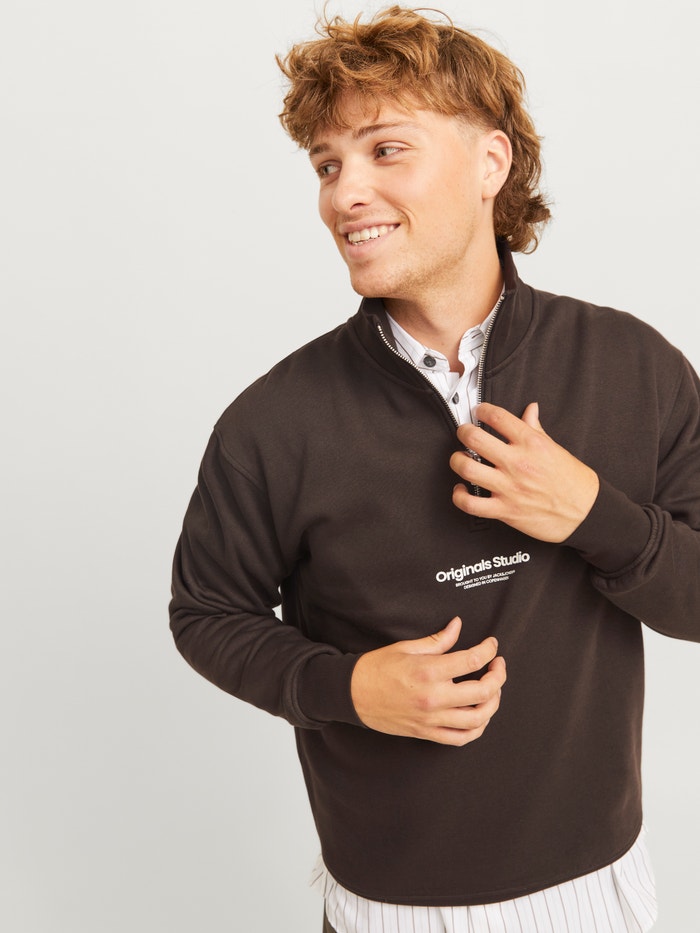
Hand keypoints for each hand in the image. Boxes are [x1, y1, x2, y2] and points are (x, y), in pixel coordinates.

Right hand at [350, 617, 505, 746]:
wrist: (352, 694)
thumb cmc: (377, 667)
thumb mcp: (407, 647)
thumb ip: (438, 640)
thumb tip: (458, 626)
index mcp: (429, 671)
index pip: (473, 660)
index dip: (489, 650)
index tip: (492, 645)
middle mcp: (434, 697)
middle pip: (483, 691)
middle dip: (498, 676)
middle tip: (498, 666)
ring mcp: (432, 719)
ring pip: (478, 718)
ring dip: (493, 703)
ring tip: (493, 690)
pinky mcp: (427, 733)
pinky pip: (461, 737)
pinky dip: (477, 728)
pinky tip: (480, 715)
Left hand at [450, 402, 598, 542]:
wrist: (587, 512)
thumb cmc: (574, 481)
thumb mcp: (555, 448)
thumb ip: (536, 428)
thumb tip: (530, 409)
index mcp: (532, 444)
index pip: (498, 417)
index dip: (483, 410)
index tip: (478, 412)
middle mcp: (518, 463)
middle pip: (474, 438)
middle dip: (463, 432)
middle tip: (464, 433)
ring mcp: (509, 487)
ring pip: (466, 468)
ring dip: (456, 461)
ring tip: (460, 459)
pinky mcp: (505, 510)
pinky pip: (471, 504)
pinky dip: (459, 496)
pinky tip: (461, 490)